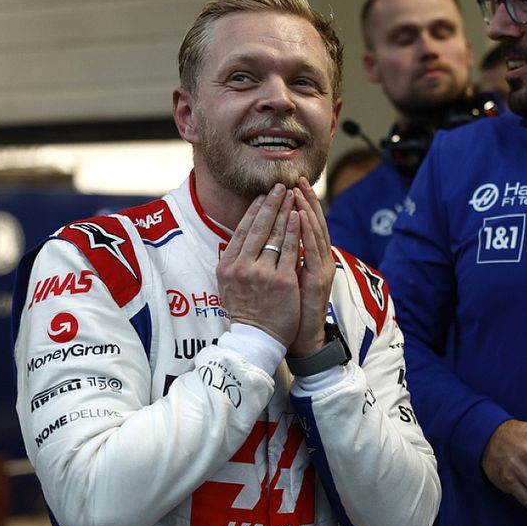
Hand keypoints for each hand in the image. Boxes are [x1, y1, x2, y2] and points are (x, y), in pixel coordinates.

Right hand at [216, 184, 301, 346]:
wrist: (257, 339)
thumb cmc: (246, 311)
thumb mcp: (228, 284)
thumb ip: (234, 261)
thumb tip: (240, 237)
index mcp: (227, 266)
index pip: (242, 231)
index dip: (254, 211)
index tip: (263, 196)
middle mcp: (242, 267)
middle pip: (258, 228)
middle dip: (271, 204)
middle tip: (280, 186)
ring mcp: (262, 274)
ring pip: (275, 235)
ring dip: (285, 211)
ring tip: (292, 196)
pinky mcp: (282, 281)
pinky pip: (290, 249)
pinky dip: (295, 229)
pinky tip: (299, 216)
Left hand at [287, 178, 335, 356]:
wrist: (301, 337)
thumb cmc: (290, 309)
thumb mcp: (287, 278)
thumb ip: (284, 258)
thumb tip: (271, 239)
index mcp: (311, 258)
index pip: (306, 225)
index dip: (301, 205)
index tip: (292, 185)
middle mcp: (319, 260)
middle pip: (313, 223)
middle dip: (305, 200)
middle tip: (298, 179)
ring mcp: (320, 268)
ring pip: (315, 233)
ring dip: (307, 210)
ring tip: (299, 191)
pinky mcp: (318, 279)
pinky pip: (312, 250)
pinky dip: (306, 232)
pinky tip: (300, 217)